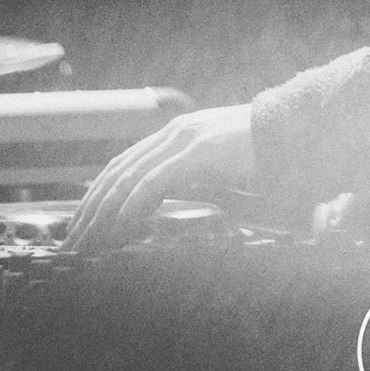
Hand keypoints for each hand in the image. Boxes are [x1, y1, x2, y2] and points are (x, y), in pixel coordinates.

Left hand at [62, 103, 252, 249]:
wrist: (296, 131)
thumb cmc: (261, 155)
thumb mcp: (217, 169)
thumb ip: (190, 181)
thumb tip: (163, 207)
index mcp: (175, 137)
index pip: (123, 165)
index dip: (98, 195)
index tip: (82, 224)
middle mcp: (174, 133)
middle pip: (118, 170)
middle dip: (91, 207)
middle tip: (73, 239)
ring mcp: (187, 139)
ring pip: (131, 175)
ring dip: (105, 210)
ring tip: (89, 237)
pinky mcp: (201, 151)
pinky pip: (159, 178)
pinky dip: (136, 200)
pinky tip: (122, 221)